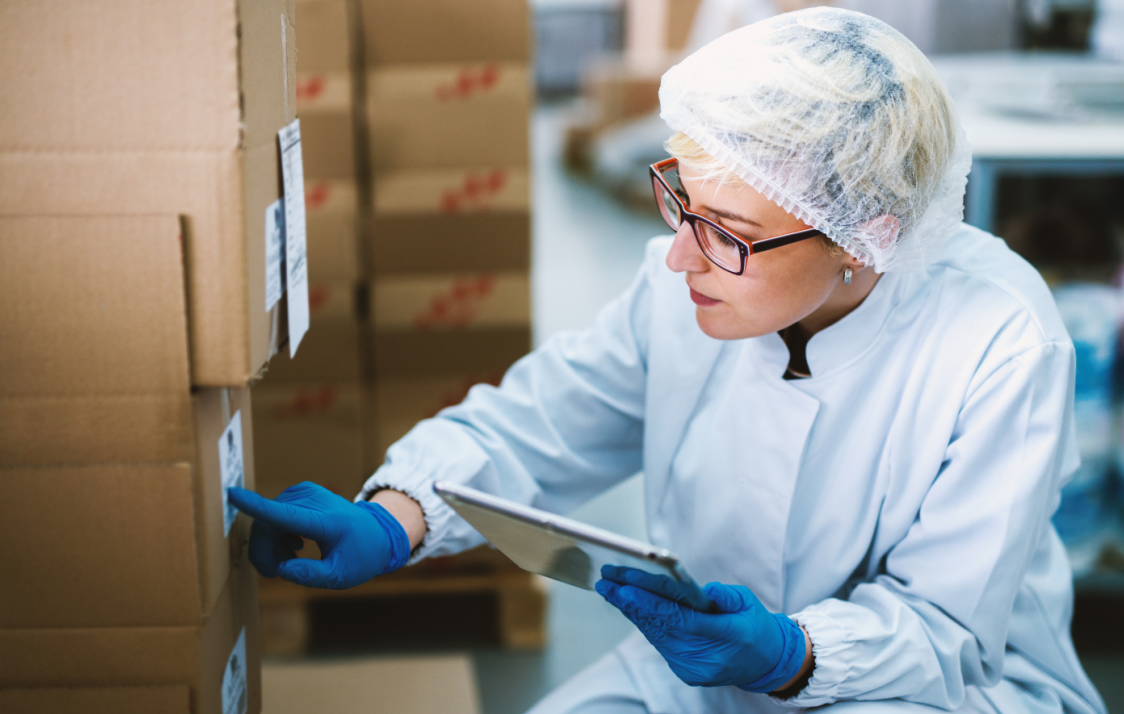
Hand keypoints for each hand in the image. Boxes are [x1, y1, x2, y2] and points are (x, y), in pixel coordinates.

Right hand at [227, 482, 410, 589]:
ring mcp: (305, 493)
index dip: (255, 506)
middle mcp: (312, 500)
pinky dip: (277, 533)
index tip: (232, 495)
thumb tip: (282, 570)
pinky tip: (294, 547)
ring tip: (290, 560)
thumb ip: (310, 575)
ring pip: (268, 518)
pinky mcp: (301, 492)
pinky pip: (275, 513)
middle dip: (263, 551)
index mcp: (323, 520)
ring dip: (271, 544)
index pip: (284, 513)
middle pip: (268, 523)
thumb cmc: (361, 555)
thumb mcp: (340, 576)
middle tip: (274, 573)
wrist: (378, 533)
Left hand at [596, 565, 806, 691]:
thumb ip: (725, 595)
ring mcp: (692, 667)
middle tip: (607, 582)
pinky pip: (658, 641)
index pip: (681, 619)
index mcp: (726, 637)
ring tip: (609, 589)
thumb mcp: (748, 602)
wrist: (765, 662)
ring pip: (655, 634)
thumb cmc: (756, 627)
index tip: (627, 587)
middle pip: (660, 626)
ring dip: (631, 611)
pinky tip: (627, 604)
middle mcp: (704, 657)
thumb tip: (701, 590)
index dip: (651, 603)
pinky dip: (642, 621)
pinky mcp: (683, 669)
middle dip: (630, 603)